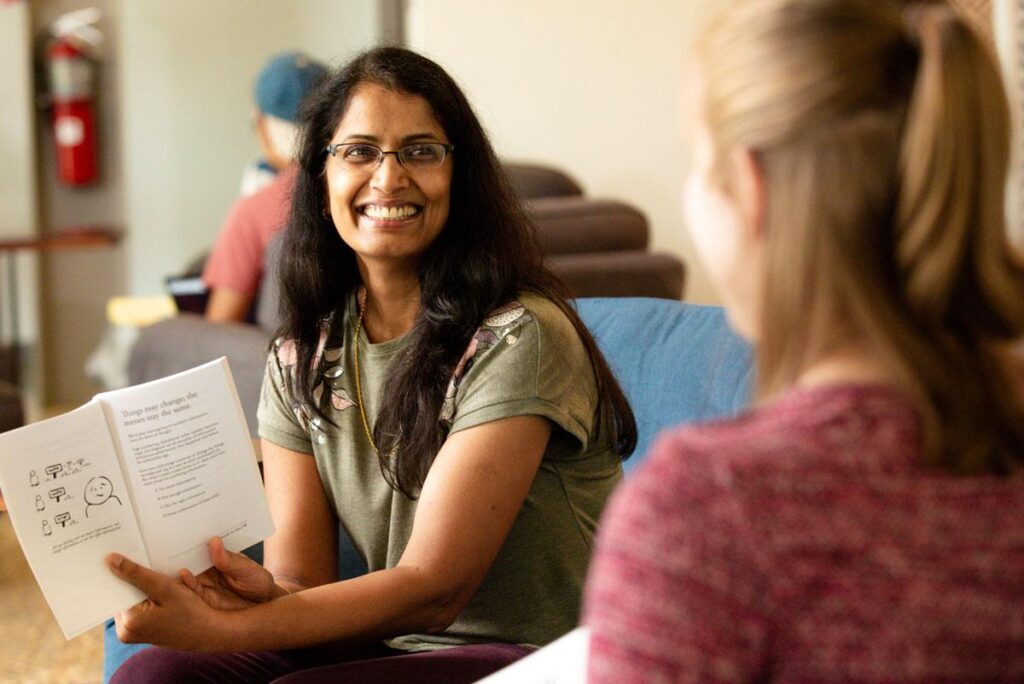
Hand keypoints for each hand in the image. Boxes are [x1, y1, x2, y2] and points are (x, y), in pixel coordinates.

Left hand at [107, 553, 225, 649]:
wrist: (207, 632)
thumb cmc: (191, 611)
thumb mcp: (165, 588)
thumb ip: (137, 574)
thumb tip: (110, 560)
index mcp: (128, 622)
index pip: (117, 589)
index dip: (125, 572)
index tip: (135, 559)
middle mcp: (124, 631)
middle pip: (124, 595)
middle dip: (136, 580)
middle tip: (154, 571)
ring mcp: (131, 633)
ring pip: (131, 600)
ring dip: (143, 588)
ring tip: (162, 584)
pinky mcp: (139, 632)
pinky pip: (137, 608)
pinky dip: (147, 598)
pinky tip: (162, 594)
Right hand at [179, 537, 279, 610]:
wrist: (264, 604)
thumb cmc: (258, 582)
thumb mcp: (247, 568)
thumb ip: (229, 560)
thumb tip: (214, 541)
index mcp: (219, 557)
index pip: (203, 546)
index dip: (194, 537)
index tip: (183, 527)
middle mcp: (209, 569)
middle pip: (191, 558)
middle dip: (181, 550)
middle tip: (171, 540)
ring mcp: (206, 582)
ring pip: (188, 573)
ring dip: (179, 565)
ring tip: (171, 556)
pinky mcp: (205, 598)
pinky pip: (192, 589)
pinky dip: (186, 581)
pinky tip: (182, 572)